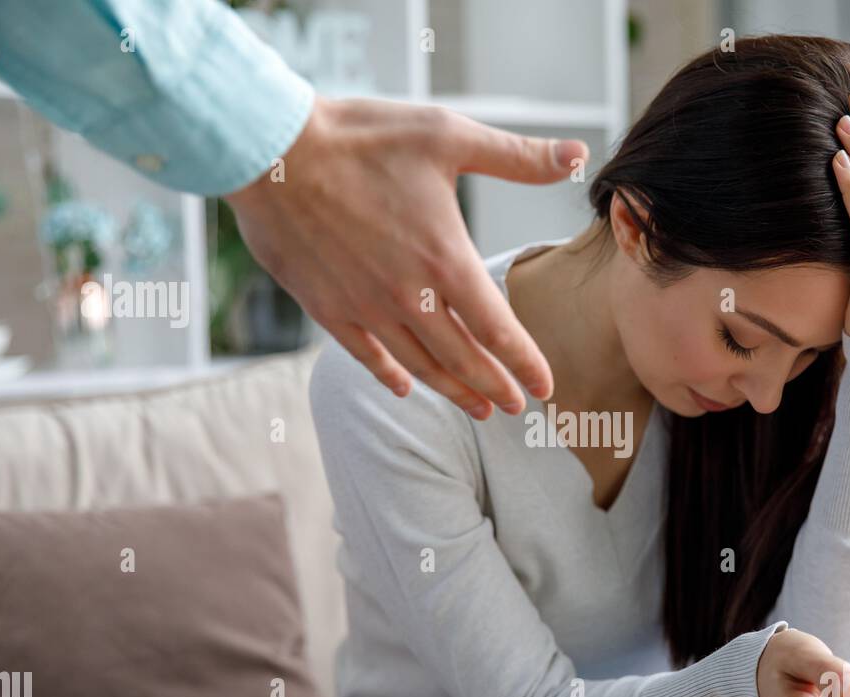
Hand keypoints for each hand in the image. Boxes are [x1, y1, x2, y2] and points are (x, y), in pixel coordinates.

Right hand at [224, 96, 589, 417]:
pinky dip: (391, 375)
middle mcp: (410, 296)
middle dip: (495, 386)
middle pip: (464, 358)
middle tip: (519, 407)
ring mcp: (366, 307)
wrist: (272, 149)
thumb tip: (578, 154)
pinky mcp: (327, 307)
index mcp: (446, 260)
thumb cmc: (363, 137)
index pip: (499, 330)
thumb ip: (517, 156)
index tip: (546, 387)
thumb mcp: (448, 135)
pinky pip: (367, 355)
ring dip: (453, 390)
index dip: (526, 362)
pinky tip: (405, 388)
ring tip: (478, 408)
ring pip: (420, 365)